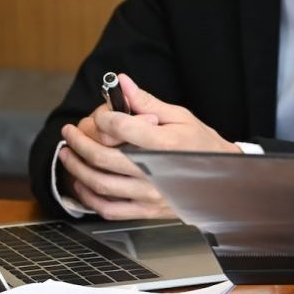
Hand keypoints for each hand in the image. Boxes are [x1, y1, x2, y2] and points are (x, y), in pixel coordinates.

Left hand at [59, 74, 239, 219]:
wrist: (224, 179)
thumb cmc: (202, 145)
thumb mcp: (180, 116)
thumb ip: (146, 102)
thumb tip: (122, 83)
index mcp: (164, 143)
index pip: (119, 127)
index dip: (102, 117)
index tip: (98, 114)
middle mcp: (154, 172)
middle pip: (102, 157)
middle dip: (79, 142)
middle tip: (69, 132)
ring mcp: (150, 195)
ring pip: (100, 184)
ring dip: (77, 168)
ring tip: (68, 154)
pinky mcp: (147, 211)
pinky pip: (109, 209)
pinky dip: (89, 198)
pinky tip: (83, 183)